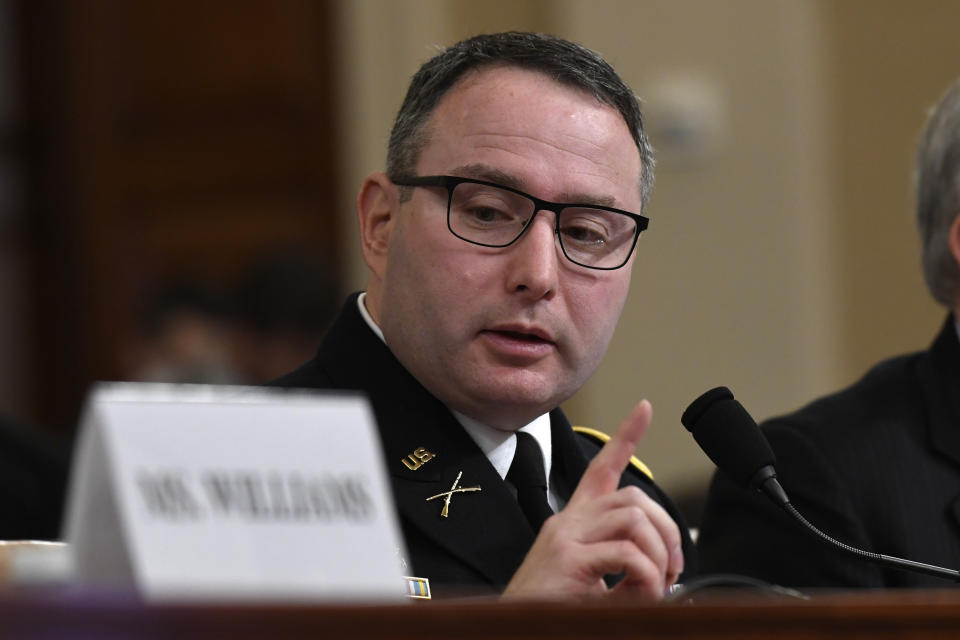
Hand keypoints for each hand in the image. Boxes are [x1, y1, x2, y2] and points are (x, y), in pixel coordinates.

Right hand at [502, 400, 683, 600]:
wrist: (514, 628)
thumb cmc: (554, 610)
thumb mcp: (599, 587)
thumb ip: (628, 573)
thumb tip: (667, 574)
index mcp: (576, 523)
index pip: (602, 468)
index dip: (625, 436)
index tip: (645, 407)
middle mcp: (569, 521)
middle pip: (634, 497)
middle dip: (667, 529)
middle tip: (673, 568)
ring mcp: (566, 537)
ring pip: (634, 517)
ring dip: (660, 553)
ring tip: (657, 584)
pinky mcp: (568, 559)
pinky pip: (626, 553)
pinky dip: (647, 574)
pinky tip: (643, 594)